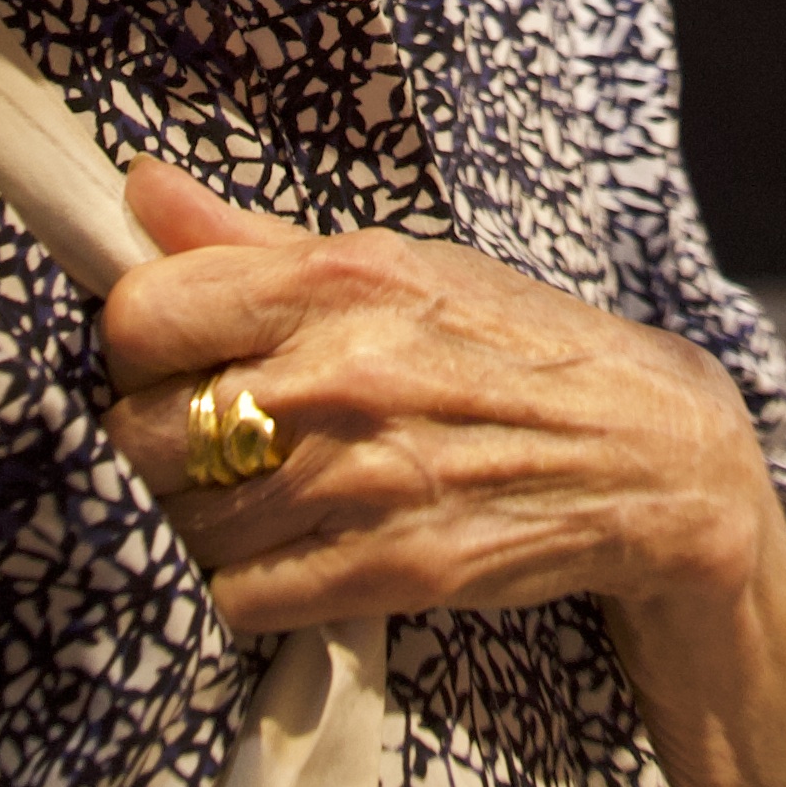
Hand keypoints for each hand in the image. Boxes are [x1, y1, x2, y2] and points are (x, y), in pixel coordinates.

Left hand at [93, 164, 785, 641]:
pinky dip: (244, 586)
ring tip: (257, 496)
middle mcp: (339, 376)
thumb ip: (255, 241)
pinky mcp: (385, 573)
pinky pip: (236, 597)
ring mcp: (360, 481)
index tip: (173, 357)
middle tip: (215, 438)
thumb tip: (138, 189)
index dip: (139, 344)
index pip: (139, 315)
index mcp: (338, 279)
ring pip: (181, 523)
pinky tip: (286, 553)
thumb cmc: (512, 347)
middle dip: (160, 440)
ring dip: (201, 519)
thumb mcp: (401, 263)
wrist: (647, 455)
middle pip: (140, 431)